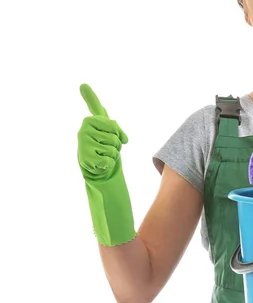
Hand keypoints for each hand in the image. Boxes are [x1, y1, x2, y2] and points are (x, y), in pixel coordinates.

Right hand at [77, 84, 134, 245]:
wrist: (112, 218)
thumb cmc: (114, 193)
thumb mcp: (114, 161)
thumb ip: (113, 145)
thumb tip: (118, 137)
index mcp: (92, 147)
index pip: (92, 121)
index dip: (91, 101)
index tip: (84, 85)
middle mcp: (84, 151)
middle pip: (98, 124)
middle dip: (112, 132)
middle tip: (117, 149)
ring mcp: (84, 160)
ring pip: (103, 138)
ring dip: (112, 149)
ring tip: (110, 164)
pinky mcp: (88, 170)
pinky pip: (101, 155)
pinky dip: (108, 162)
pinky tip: (106, 171)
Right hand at [78, 84, 127, 180]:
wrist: (94, 161)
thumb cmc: (101, 139)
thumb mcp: (104, 122)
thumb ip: (94, 103)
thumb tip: (82, 84)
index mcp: (89, 121)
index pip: (113, 126)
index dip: (118, 134)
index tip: (113, 135)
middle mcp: (83, 132)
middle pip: (115, 140)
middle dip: (116, 145)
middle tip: (106, 146)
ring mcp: (84, 146)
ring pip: (113, 151)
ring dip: (113, 155)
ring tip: (103, 153)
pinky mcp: (86, 161)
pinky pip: (109, 161)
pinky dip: (109, 164)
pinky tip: (100, 162)